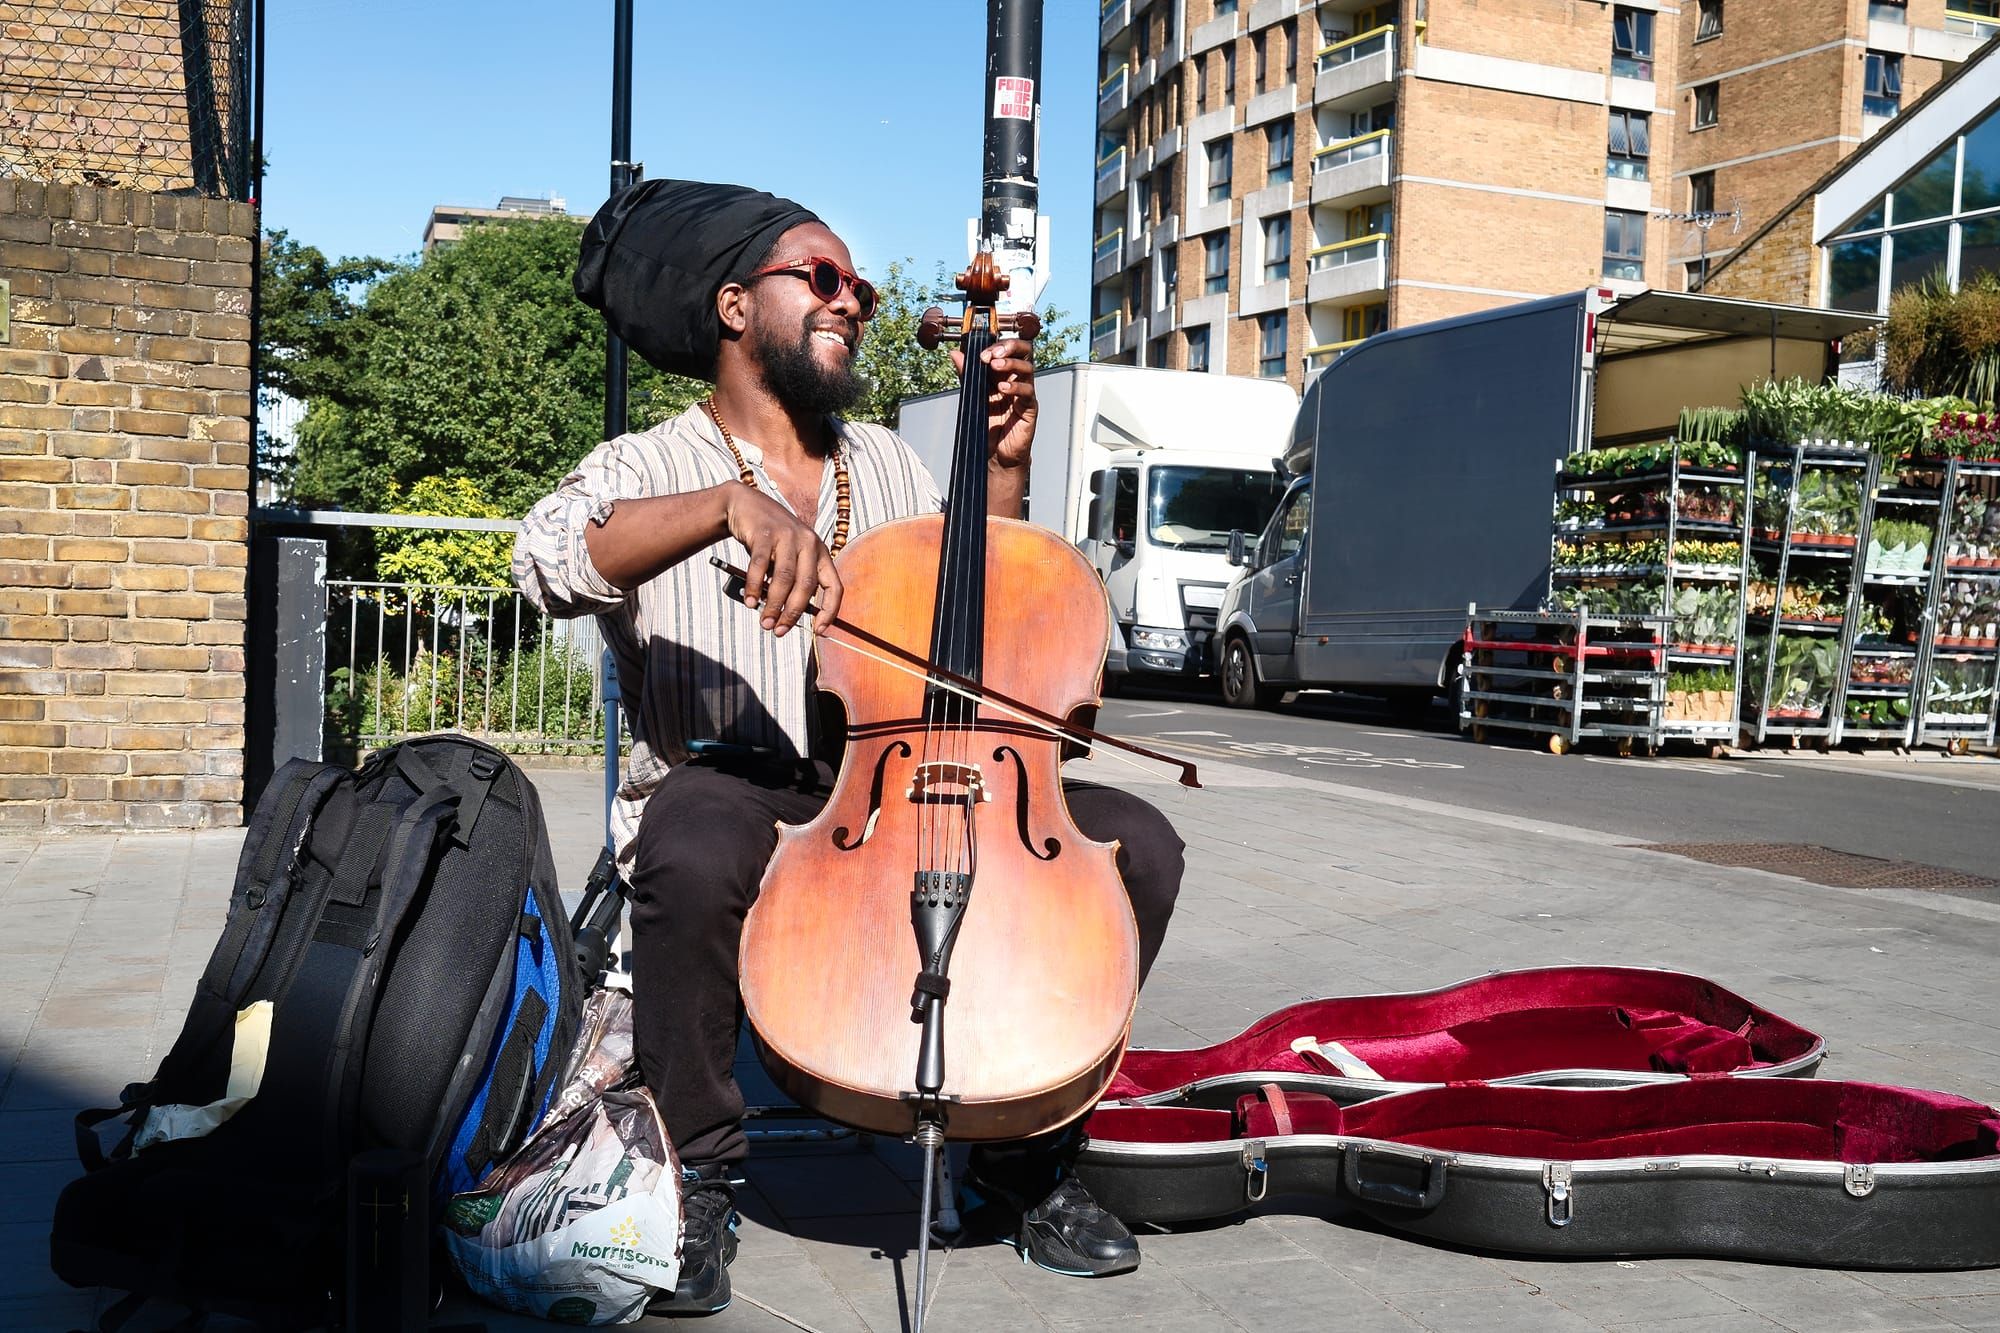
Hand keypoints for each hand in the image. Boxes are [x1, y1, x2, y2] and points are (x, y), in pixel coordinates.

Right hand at [723, 485, 840, 635]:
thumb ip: (794, 582)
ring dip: (773, 604)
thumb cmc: (771, 540)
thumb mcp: (790, 557)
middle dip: (793, 613)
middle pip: (806, 585)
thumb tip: (791, 617)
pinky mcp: (764, 534)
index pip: (834, 586)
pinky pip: (760, 566)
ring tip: (765, 621)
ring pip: (784, 578)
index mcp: (820, 552)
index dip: (829, 611)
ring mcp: (787, 536)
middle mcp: (808, 543)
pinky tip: (750, 601)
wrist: (747, 506)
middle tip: (778, 631)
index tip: (818, 630)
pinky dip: (754, 587)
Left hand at [952, 336, 1036, 470]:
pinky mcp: (1029, 409)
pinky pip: (1028, 392)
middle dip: (1008, 347)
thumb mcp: (972, 396)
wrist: (994, 454)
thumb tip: (956, 353)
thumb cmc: (986, 426)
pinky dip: (1016, 387)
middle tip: (991, 353)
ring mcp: (1024, 393)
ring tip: (994, 365)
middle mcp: (1015, 379)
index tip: (979, 350)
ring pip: (1027, 368)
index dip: (995, 345)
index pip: (1006, 349)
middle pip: (1023, 352)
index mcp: (1002, 374)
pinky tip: (1003, 388)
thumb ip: (966, 375)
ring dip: (1010, 363)